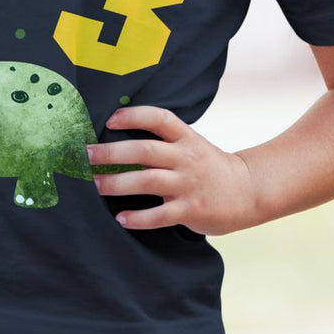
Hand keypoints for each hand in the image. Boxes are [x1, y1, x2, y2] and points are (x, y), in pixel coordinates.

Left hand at [88, 105, 259, 235]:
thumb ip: (162, 141)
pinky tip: (120, 218)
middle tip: (86, 155)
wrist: (247, 191)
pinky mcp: (191, 210)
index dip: (133, 115)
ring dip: (118, 183)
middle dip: (112, 152)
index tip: (109, 119)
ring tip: (96, 185)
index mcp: (185, 137)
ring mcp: (189, 184)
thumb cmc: (207, 165)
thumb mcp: (189, 144)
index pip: (159, 118)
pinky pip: (160, 215)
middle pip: (145, 150)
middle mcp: (186, 157)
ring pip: (148, 181)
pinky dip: (139, 218)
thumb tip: (116, 136)